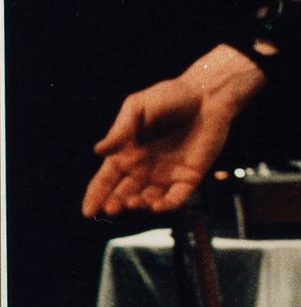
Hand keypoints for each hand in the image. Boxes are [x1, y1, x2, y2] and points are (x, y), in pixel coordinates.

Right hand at [82, 47, 262, 216]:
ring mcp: (167, 174)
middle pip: (123, 194)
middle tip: (112, 209)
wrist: (208, 94)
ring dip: (138, 205)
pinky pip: (176, 198)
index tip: (87, 212)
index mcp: (127, 153)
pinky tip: (157, 205)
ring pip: (147, 200)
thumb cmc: (171, 96)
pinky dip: (166, 205)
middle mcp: (144, 168)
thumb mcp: (139, 107)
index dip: (95, 196)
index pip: (105, 180)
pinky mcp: (189, 176)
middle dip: (115, 204)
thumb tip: (99, 150)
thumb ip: (121, 129)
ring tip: (133, 202)